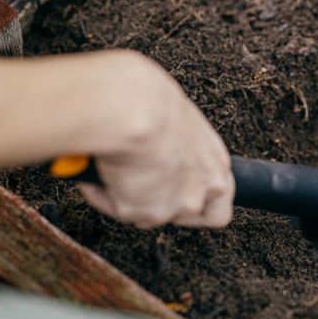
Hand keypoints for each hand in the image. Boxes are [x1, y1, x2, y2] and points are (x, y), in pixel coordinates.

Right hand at [78, 52, 233, 229]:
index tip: (181, 196)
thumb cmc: (154, 102)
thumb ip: (180, 149)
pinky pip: (116, 207)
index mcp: (216, 166)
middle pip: (186, 216)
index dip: (199, 206)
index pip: (219, 208)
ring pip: (147, 214)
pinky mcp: (141, 211)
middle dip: (162, 206)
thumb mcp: (180, 124)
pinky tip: (98, 173)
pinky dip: (104, 194)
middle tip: (141, 189)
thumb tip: (161, 151)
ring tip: (114, 169)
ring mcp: (173, 206)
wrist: (132, 110)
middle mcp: (201, 191)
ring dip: (130, 197)